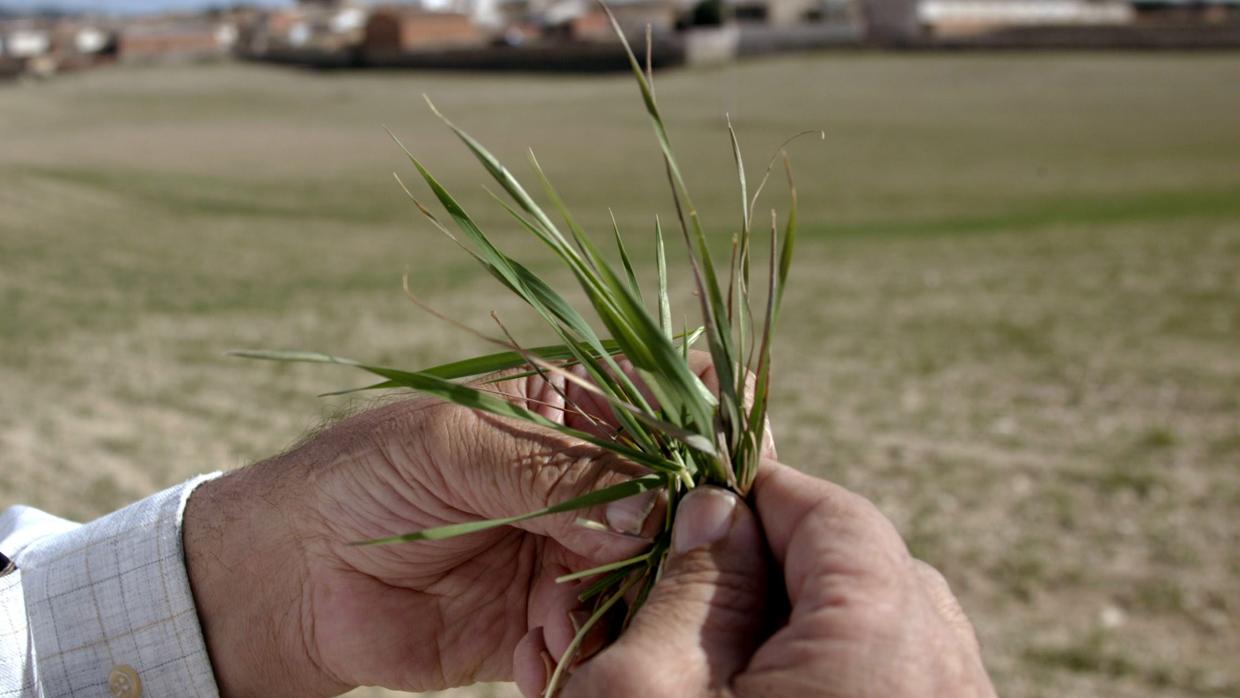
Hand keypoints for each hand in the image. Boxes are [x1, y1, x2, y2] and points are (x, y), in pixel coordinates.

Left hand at [182, 366, 675, 695]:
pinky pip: (595, 641)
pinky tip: (529, 657)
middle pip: (670, 508)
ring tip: (560, 622)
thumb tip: (649, 508)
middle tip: (631, 572)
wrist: (295, 575)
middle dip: (667, 546)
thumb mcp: (455, 446)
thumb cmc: (366, 476)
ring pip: (645, 581)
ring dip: (621, 610)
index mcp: (571, 414)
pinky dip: (576, 655)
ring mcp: (571, 554)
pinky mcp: (547, 620)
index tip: (712, 480)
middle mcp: (585, 484)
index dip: (699, 439)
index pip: (664, 411)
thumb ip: (555, 472)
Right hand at [554, 460, 996, 697]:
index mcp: (882, 643)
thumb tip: (715, 506)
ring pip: (894, 633)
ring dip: (814, 623)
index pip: (834, 517)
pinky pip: (907, 683)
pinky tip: (771, 690)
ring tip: (728, 653)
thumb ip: (690, 582)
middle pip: (872, 571)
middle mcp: (947, 678)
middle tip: (700, 589)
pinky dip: (846, 672)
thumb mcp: (646, 688)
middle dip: (784, 563)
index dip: (757, 496)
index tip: (697, 505)